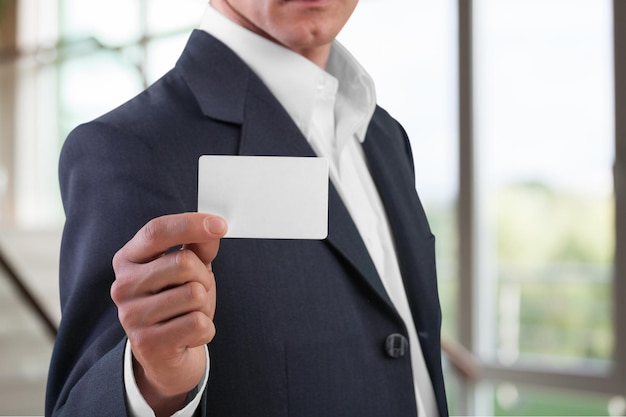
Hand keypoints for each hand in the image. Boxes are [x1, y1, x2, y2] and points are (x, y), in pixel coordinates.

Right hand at [110, 212, 226, 415]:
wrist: (166, 355)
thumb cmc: (178, 303)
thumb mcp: (190, 269)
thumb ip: (199, 246)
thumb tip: (214, 229)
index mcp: (128, 259)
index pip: (157, 231)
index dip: (190, 224)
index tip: (220, 225)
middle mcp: (122, 286)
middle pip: (184, 262)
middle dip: (204, 277)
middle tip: (197, 292)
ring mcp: (131, 316)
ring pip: (195, 294)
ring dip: (204, 305)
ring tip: (188, 314)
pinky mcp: (147, 343)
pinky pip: (198, 324)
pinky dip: (205, 329)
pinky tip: (188, 334)